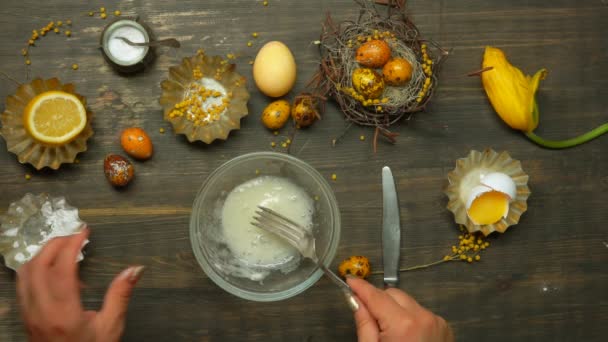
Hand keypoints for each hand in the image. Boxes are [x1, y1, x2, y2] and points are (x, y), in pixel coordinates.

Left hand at [16, 228, 143, 341]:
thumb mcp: (111, 327)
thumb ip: (120, 295)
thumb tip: (135, 269)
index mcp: (63, 311)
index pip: (61, 267)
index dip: (72, 244)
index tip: (84, 231)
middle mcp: (40, 310)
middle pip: (37, 264)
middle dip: (55, 243)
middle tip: (74, 235)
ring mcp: (29, 313)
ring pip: (24, 273)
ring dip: (41, 254)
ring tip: (61, 247)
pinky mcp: (25, 317)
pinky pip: (22, 284)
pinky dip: (34, 269)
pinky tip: (51, 270)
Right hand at [347, 277, 453, 341]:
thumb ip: (364, 323)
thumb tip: (356, 301)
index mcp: (403, 324)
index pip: (376, 295)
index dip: (360, 287)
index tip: (349, 281)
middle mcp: (424, 317)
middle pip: (394, 294)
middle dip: (379, 301)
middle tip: (369, 316)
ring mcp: (438, 322)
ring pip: (408, 303)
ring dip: (396, 311)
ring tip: (391, 334)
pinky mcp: (445, 329)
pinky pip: (422, 314)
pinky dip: (411, 320)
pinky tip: (407, 338)